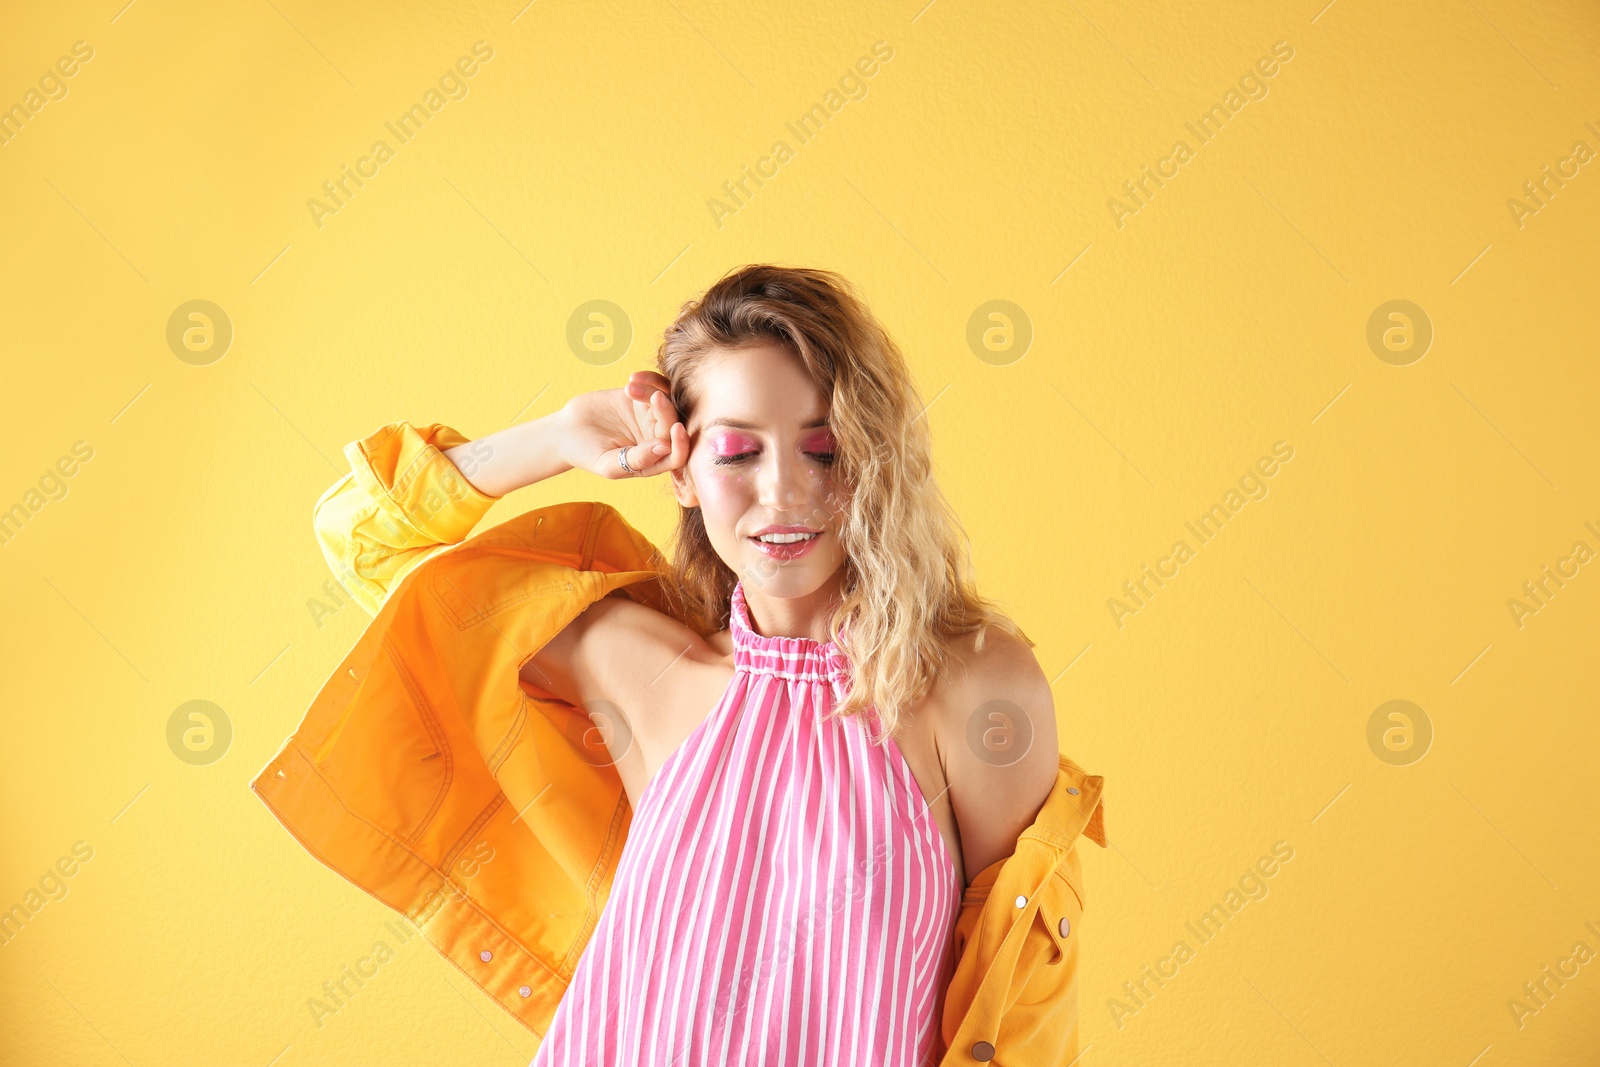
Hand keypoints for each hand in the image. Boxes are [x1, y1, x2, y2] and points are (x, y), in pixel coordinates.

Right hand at [559, 371, 690, 479]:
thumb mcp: (609, 464)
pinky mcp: (641, 397)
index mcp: (654, 461)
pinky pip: (655, 384)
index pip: (677, 454)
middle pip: (673, 423)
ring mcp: (650, 416)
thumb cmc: (586, 455)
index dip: (681, 443)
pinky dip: (649, 378)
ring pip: (667, 400)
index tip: (676, 429)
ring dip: (654, 390)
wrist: (566, 432)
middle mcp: (657, 438)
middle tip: (654, 397)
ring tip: (629, 387)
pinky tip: (632, 377)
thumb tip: (665, 448)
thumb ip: (637, 460)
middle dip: (667, 410)